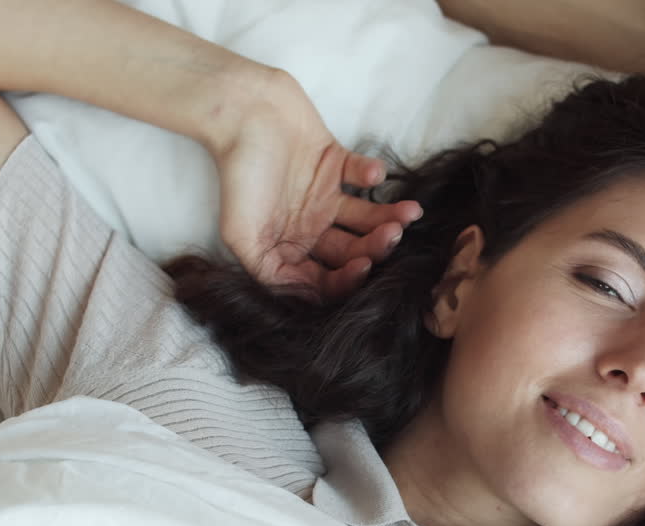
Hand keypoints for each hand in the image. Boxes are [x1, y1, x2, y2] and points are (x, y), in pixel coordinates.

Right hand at [212, 69, 421, 300]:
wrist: (244, 110)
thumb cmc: (238, 172)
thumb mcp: (239, 234)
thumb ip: (268, 270)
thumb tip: (303, 296)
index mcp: (288, 247)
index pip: (325, 277)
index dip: (347, 279)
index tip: (363, 267)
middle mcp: (309, 227)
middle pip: (351, 250)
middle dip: (375, 248)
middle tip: (392, 237)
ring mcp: (325, 196)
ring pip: (366, 218)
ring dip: (388, 219)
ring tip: (406, 214)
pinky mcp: (337, 163)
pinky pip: (363, 176)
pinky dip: (373, 176)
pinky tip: (375, 175)